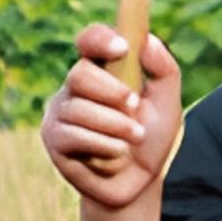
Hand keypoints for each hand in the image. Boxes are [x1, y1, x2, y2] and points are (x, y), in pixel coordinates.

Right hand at [42, 0, 176, 216]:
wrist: (139, 181)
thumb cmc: (150, 137)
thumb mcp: (167, 104)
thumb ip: (164, 71)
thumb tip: (148, 41)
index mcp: (102, 71)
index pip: (90, 41)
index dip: (100, 39)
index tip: (122, 48)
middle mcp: (75, 87)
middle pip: (80, 74)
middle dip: (113, 92)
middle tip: (135, 106)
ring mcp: (60, 112)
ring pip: (81, 109)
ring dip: (117, 126)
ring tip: (135, 138)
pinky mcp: (54, 138)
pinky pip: (75, 136)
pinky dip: (106, 147)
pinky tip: (116, 156)